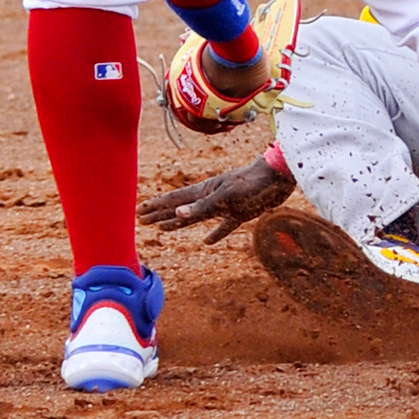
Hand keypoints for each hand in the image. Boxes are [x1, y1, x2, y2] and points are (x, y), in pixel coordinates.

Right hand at [136, 158, 296, 244]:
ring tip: (164, 228)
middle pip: (180, 208)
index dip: (156, 207)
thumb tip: (177, 215)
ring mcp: (224, 205)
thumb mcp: (227, 198)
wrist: (279, 177)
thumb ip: (202, 207)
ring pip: (196, 217)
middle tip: (143, 220)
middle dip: (160, 214)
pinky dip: (214, 234)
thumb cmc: (252, 184)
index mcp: (204, 192)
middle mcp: (210, 198)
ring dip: (179, 223)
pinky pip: (222, 227)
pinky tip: (207, 241)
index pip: (174, 201)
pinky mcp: (240, 213)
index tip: (139, 212)